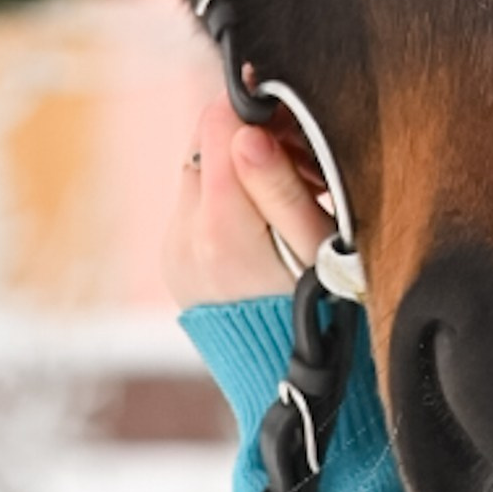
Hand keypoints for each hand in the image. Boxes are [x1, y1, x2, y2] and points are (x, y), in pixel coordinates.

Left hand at [162, 84, 335, 307]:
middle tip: (304, 170)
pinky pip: (194, 205)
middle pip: (205, 142)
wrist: (286, 377)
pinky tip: (261, 226)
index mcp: (220, 228)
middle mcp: (183, 235)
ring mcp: (172, 248)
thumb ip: (279, 188)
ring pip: (198, 170)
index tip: (298, 133)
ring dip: (240, 169)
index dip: (260, 114)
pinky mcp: (172, 257)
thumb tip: (245, 133)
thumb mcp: (317, 249)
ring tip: (287, 200)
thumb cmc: (320, 313)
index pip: (218, 122)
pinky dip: (226, 200)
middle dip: (253, 140)